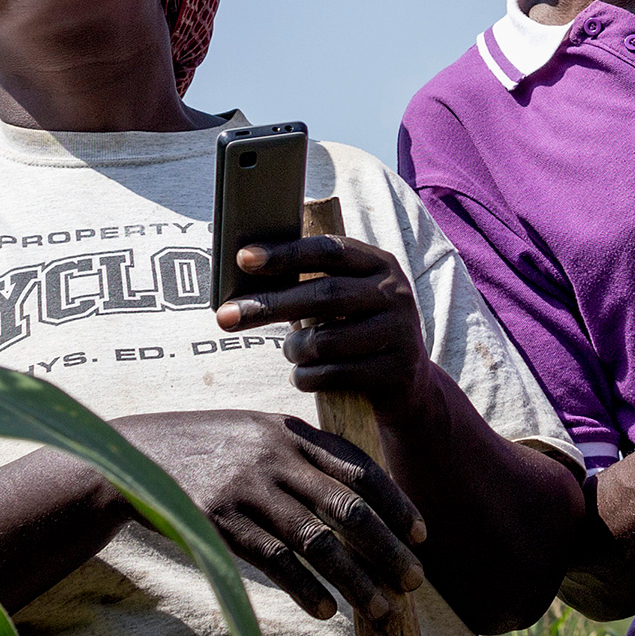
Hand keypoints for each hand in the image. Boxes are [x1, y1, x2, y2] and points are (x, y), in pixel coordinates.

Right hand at [106, 409, 426, 624]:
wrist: (131, 455)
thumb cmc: (203, 447)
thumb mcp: (255, 432)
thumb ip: (301, 453)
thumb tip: (356, 491)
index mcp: (291, 432)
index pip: (360, 468)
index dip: (397, 502)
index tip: (422, 534)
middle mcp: (276, 457)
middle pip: (348, 507)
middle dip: (388, 547)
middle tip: (415, 580)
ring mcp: (248, 489)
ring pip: (317, 540)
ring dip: (355, 579)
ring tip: (380, 609)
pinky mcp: (219, 521)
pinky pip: (274, 560)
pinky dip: (305, 587)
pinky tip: (327, 610)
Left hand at [219, 235, 433, 423]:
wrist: (409, 384)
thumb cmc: (358, 332)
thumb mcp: (346, 300)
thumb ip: (310, 285)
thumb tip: (245, 282)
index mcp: (379, 264)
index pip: (329, 251)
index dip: (286, 254)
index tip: (244, 259)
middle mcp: (394, 294)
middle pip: (323, 295)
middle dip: (269, 305)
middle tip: (225, 316)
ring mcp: (398, 333)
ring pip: (324, 341)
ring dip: (293, 350)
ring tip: (291, 352)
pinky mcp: (395, 372)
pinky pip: (332, 375)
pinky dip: (305, 378)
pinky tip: (303, 376)